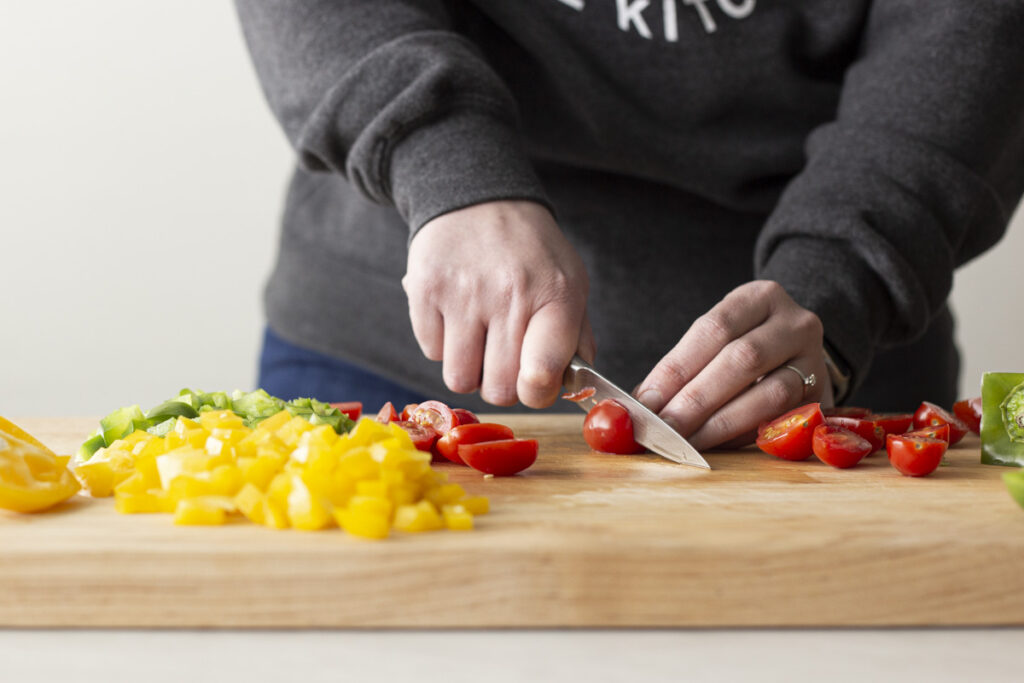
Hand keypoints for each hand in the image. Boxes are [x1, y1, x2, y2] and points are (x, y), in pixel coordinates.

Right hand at [403, 200, 593, 407]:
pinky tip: (455, 314)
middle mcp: (510, 294)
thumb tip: (571, 388)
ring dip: (469, 367)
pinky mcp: (426, 289)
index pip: (541, 376)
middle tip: (503, 355)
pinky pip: (431, 352)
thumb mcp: (570, 282)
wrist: (478, 196)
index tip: (534, 381)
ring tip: (478, 335)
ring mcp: (464, 293)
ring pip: (460, 380)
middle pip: (499, 390)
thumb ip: (577, 338)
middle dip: (501, 382)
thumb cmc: (529, 250)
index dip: (537, 392)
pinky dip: (443, 343)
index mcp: (557, 295)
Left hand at [634, 280, 833, 450]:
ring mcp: (815, 361)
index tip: (646, 400)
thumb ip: (683, 368)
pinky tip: (714, 446)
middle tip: (664, 427)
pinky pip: (781, 421)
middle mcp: (795, 323)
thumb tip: (641, 405)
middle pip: (742, 359)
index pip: (713, 328)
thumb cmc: (741, 347)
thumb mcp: (718, 339)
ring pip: (769, 393)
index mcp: (760, 297)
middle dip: (696, 399)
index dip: (677, 367)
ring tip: (685, 441)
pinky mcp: (822, 399)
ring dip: (720, 423)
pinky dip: (743, 435)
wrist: (798, 353)